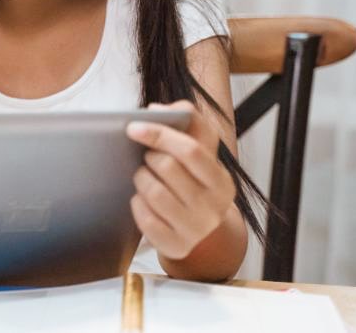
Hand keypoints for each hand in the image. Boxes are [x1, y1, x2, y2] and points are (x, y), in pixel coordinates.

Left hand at [125, 100, 235, 260]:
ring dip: (141, 178)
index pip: (191, 150)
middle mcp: (214, 208)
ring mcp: (196, 230)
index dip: (160, 134)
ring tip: (144, 177)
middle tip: (147, 158)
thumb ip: (187, 120)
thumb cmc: (193, 181)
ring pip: (153, 192)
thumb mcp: (200, 152)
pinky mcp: (176, 246)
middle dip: (149, 157)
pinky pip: (145, 219)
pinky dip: (137, 204)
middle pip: (168, 168)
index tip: (133, 126)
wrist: (197, 228)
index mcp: (222, 181)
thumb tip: (157, 109)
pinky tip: (142, 199)